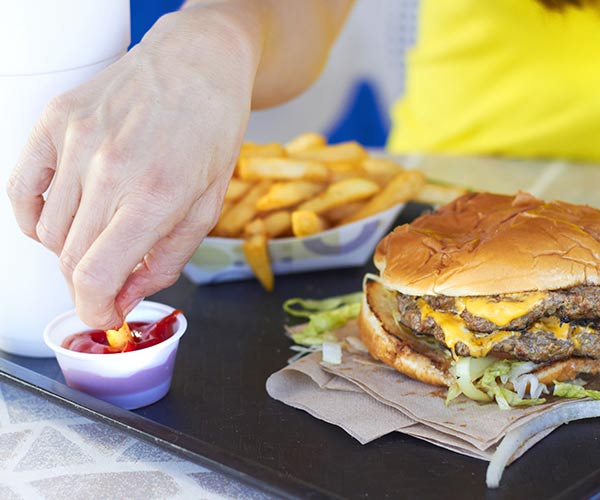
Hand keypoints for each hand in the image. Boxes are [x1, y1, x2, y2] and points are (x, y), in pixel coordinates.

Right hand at [7, 10, 258, 327]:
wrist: (197, 62)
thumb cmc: (211, 130)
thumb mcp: (207, 206)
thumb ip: (165, 261)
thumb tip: (124, 297)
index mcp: (156, 194)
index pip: (97, 276)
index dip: (96, 310)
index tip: (104, 315)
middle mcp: (109, 168)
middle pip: (70, 259)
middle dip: (91, 284)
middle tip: (111, 278)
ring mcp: (76, 140)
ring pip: (48, 231)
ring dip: (72, 250)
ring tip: (103, 234)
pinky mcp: (55, 120)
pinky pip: (21, 191)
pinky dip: (36, 219)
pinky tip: (65, 218)